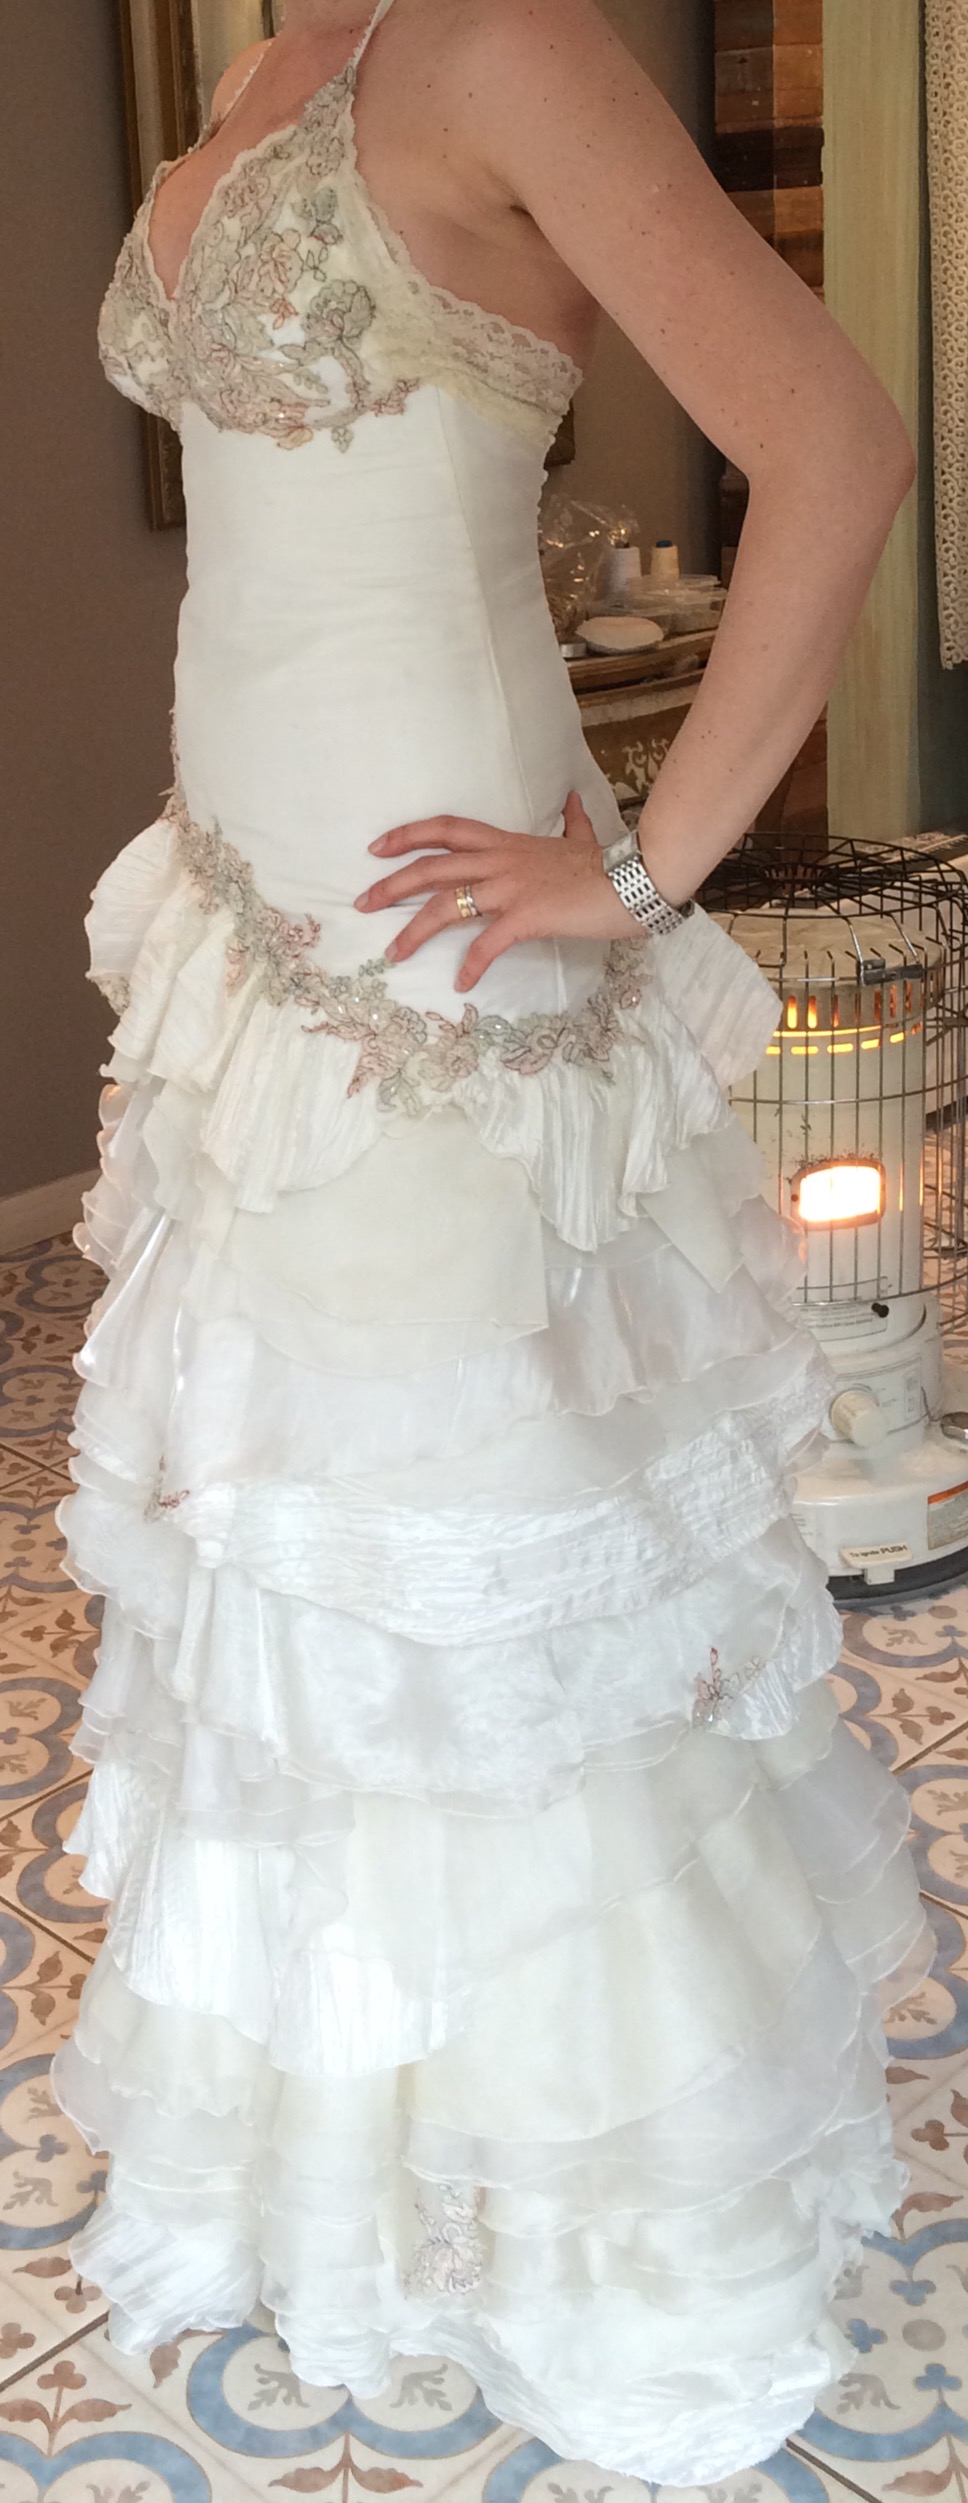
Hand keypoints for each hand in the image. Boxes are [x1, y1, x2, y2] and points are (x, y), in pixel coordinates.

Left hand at [354, 790, 637, 989]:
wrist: (636, 878)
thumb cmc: (609, 864)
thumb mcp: (582, 838)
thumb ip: (572, 822)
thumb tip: (572, 800)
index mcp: (508, 843)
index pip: (446, 830)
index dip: (408, 836)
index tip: (377, 848)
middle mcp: (501, 861)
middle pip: (433, 867)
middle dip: (393, 885)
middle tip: (363, 903)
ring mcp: (512, 888)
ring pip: (448, 905)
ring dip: (415, 931)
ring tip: (393, 953)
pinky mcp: (528, 916)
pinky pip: (488, 943)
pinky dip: (472, 965)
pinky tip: (462, 983)